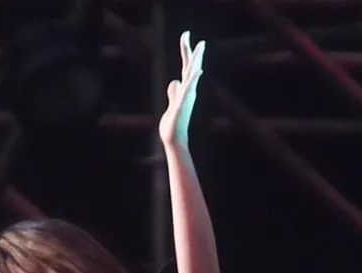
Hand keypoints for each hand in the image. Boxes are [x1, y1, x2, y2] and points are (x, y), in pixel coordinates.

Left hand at [158, 31, 204, 148]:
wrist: (173, 139)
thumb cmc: (173, 124)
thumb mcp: (172, 103)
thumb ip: (174, 92)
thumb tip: (175, 81)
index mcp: (185, 89)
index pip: (186, 67)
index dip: (186, 52)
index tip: (186, 37)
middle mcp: (188, 90)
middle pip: (189, 66)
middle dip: (189, 50)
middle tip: (187, 33)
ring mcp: (187, 96)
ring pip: (192, 75)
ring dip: (196, 60)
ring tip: (200, 46)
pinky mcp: (183, 104)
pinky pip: (189, 90)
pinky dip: (193, 80)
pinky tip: (197, 71)